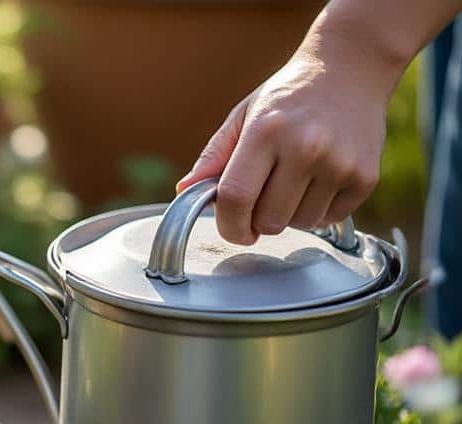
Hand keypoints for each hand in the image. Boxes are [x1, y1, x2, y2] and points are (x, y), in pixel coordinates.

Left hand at [177, 48, 390, 244]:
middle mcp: (306, 147)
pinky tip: (320, 180)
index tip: (231, 227)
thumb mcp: (244, 116)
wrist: (352, 68)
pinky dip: (319, 210)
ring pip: (300, 224)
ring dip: (290, 214)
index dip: (227, 224)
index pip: (235, 198)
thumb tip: (184, 191)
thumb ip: (214, 156)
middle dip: (258, 219)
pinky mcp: (366, 177)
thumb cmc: (289, 96)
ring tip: (294, 180)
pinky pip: (330, 219)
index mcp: (266, 131)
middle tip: (264, 195)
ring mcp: (340, 163)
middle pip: (268, 220)